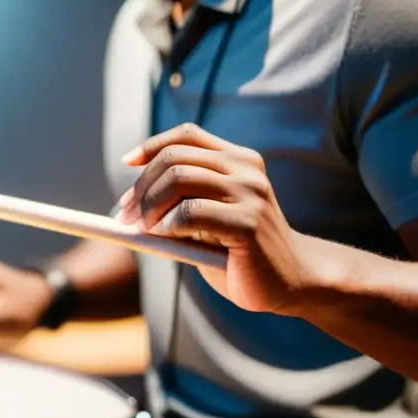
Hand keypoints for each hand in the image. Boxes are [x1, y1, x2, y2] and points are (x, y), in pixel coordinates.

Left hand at [116, 124, 322, 313]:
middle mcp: (246, 170)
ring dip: (149, 204)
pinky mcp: (248, 223)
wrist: (290, 283)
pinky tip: (164, 236)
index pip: (187, 135)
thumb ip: (179, 202)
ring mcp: (250, 193)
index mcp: (239, 160)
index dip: (152, 145)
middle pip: (175, 158)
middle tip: (127, 214)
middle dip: (142, 186)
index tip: (127, 163)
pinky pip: (191, 213)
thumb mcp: (207, 219)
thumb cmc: (239, 252)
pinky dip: (167, 223)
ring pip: (180, 179)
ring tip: (140, 227)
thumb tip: (128, 202)